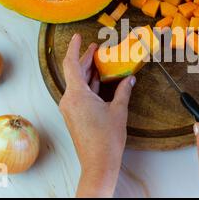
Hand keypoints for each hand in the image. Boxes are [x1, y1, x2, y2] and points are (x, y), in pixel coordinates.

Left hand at [59, 34, 134, 196]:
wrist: (98, 162)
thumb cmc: (106, 139)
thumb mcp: (118, 110)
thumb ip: (123, 91)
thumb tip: (129, 79)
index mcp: (77, 95)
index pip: (71, 64)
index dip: (74, 48)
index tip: (78, 37)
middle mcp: (69, 100)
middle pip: (75, 73)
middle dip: (85, 59)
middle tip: (97, 49)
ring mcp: (70, 108)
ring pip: (77, 84)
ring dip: (88, 72)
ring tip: (101, 62)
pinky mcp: (74, 115)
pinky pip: (79, 94)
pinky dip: (89, 85)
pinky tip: (100, 81)